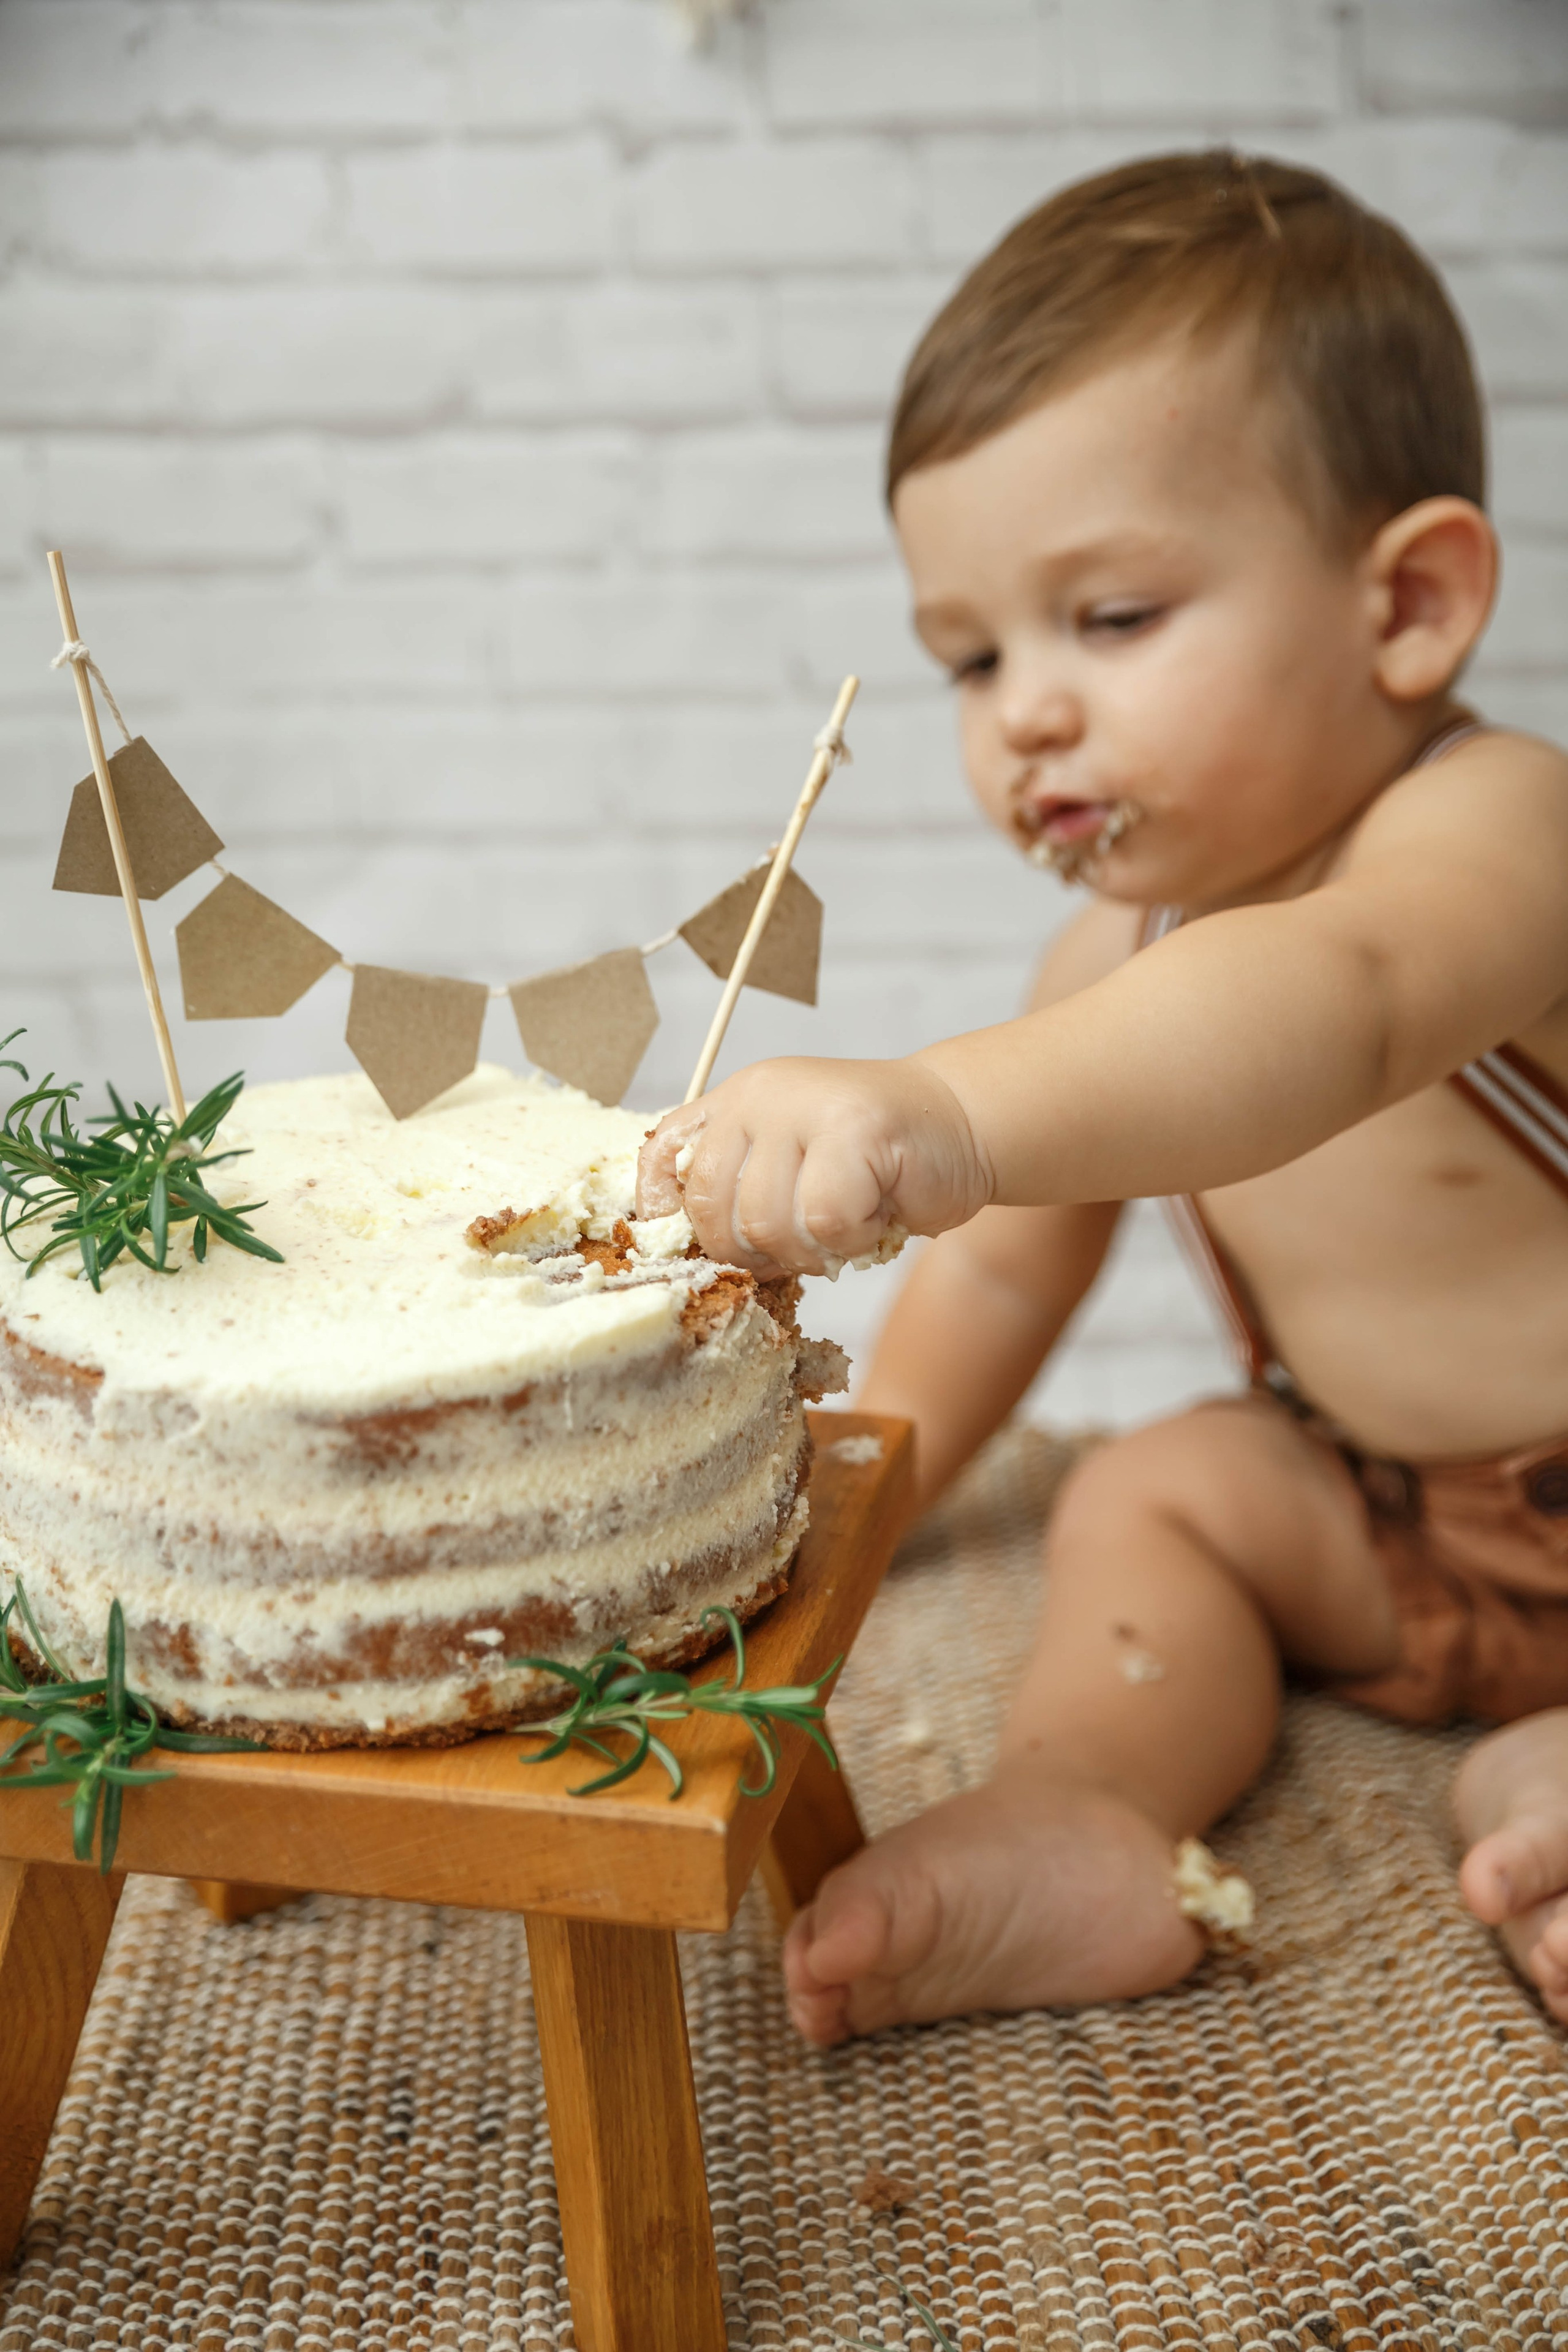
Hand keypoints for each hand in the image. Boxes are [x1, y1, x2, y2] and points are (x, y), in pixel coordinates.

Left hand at [637, 1056, 991, 1275]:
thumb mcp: (793, 1167)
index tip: (688, 1249)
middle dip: (755, 1251)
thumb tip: (685, 1250)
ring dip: (812, 1249)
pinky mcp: (853, 1128)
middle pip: (712, 1209)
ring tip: (848, 1224)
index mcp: (733, 1103)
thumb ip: (742, 1190)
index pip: (661, 1156)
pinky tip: (877, 1211)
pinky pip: (824, 1221)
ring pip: (767, 1222)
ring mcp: (803, 1106)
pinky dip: (854, 1237)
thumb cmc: (876, 1164)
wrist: (960, 1125)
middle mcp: (758, 1096)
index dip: (659, 1211)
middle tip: (805, 1244)